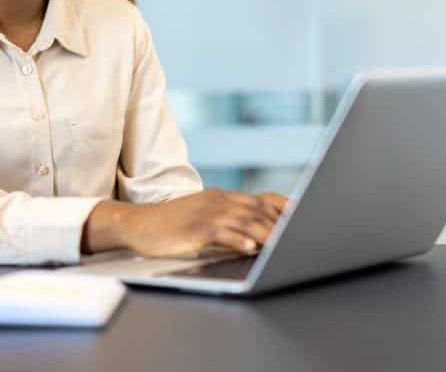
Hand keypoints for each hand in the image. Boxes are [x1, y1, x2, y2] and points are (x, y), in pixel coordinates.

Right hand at [83, 189, 288, 257]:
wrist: (139, 224)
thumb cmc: (172, 224)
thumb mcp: (203, 217)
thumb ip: (229, 222)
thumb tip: (256, 238)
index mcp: (223, 198)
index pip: (263, 199)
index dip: (285, 208)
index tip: (306, 216)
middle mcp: (219, 201)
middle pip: (258, 210)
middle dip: (282, 224)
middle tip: (303, 235)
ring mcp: (207, 213)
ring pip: (244, 220)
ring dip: (266, 233)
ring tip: (283, 245)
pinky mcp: (195, 228)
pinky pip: (221, 233)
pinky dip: (237, 240)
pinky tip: (249, 248)